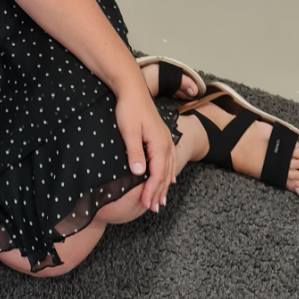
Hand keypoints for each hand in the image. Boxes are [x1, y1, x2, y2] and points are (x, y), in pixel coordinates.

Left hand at [116, 89, 174, 212]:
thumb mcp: (128, 131)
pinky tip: (170, 179)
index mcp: (159, 143)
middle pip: (165, 174)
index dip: (151, 191)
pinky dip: (168, 173)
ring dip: (165, 185)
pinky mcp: (162, 137)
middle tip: (153, 209)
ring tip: (161, 200)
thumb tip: (138, 173)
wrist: (132, 89)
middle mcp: (166, 143)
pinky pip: (169, 160)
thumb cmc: (129, 108)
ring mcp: (166, 140)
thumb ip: (134, 152)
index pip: (157, 173)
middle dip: (159, 192)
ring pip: (168, 168)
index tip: (145, 204)